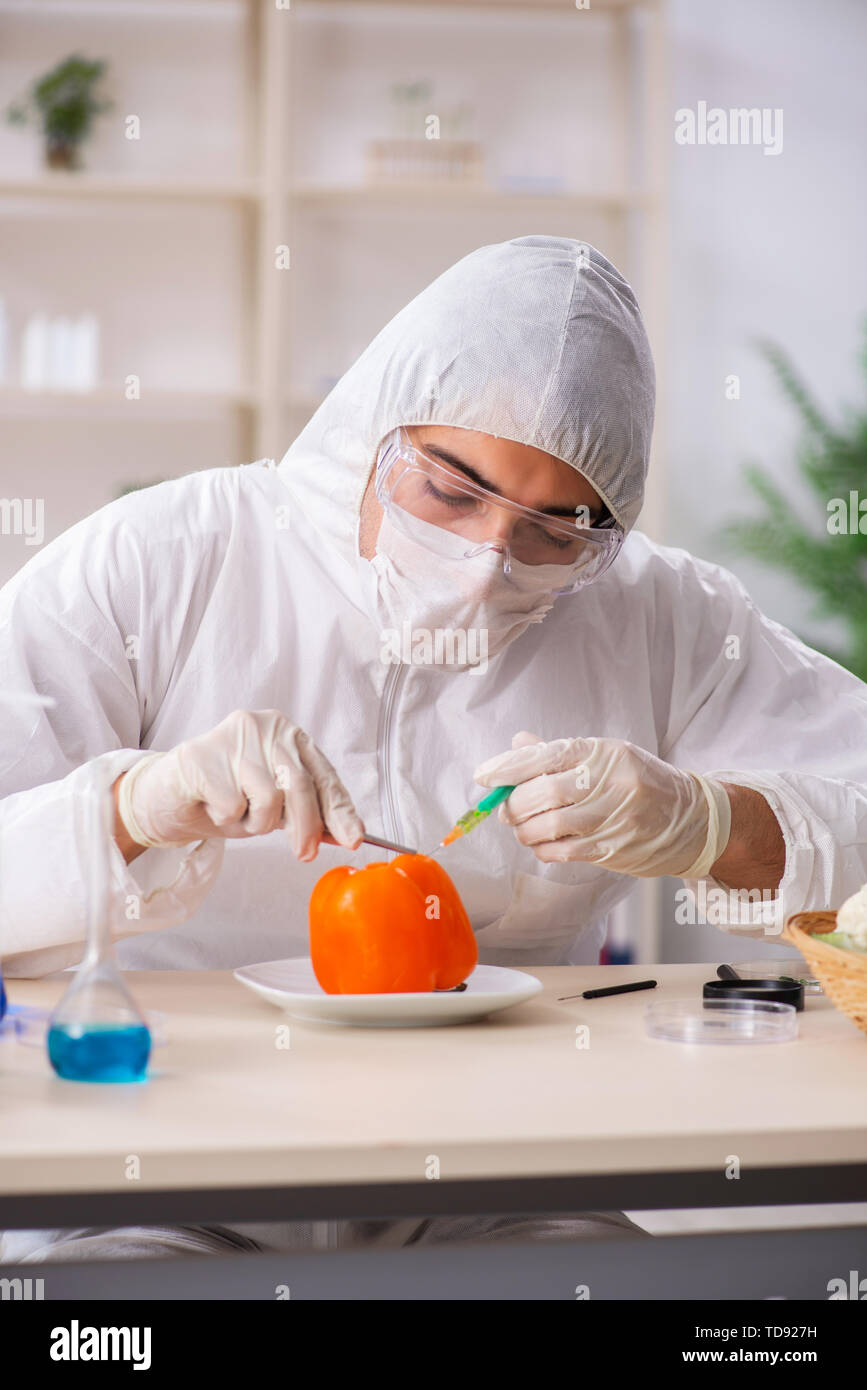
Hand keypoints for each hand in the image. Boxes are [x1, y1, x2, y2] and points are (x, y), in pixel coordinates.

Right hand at [115, 709, 363, 860]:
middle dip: (305, 827)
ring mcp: (231, 738)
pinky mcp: (201, 756)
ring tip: (234, 813)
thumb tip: (345, 832)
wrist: (163, 798)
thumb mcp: (273, 806)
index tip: (353, 837)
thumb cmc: (223, 797)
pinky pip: (232, 806)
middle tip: (303, 854)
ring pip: (268, 799)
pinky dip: (224, 819)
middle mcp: (262, 728)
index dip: (339, 809)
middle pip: (300, 786)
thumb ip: (306, 811)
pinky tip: (211, 806)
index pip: (323, 774)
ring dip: (254, 822)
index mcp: (286, 734)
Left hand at [474, 731, 730, 877]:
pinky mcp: (614, 848)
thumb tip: (516, 745)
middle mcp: (609, 782)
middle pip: (542, 793)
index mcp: (604, 752)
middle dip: (513, 804)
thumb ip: (560, 753)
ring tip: (522, 827)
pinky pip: (563, 851)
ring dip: (524, 829)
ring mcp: (613, 817)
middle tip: (504, 809)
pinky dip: (542, 848)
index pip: (546, 755)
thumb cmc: (642, 782)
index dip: (508, 766)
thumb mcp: (606, 756)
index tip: (483, 776)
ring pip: (549, 826)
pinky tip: (541, 843)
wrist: (694, 819)